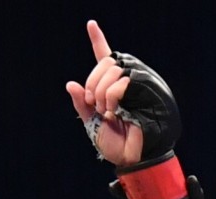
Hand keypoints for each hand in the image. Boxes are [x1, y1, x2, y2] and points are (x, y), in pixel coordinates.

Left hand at [66, 20, 144, 165]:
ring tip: (106, 113)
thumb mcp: (90, 123)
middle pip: (105, 62)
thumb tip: (70, 84)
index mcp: (109, 88)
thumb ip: (81, 104)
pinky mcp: (144, 92)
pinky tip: (113, 111)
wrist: (130, 157)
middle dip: (93, 84)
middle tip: (96, 106)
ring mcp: (134, 86)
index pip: (103, 58)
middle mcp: (122, 83)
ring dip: (101, 92)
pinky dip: (111, 96)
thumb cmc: (114, 144)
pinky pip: (121, 82)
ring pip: (112, 70)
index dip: (98, 40)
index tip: (91, 24)